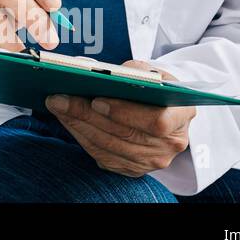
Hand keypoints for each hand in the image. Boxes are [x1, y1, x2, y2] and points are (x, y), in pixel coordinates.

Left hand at [45, 61, 195, 176]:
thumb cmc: (155, 85)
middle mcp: (172, 144)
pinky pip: (103, 156)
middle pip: (124, 135)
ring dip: (78, 126)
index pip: (155, 122)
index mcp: (182, 115)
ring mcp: (153, 161)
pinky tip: (67, 120)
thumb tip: (90, 69)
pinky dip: (81, 137)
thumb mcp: (151, 71)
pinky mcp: (134, 169)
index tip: (96, 101)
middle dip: (86, 115)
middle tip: (59, 98)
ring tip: (57, 106)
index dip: (125, 113)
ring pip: (109, 147)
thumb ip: (130, 71)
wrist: (165, 109)